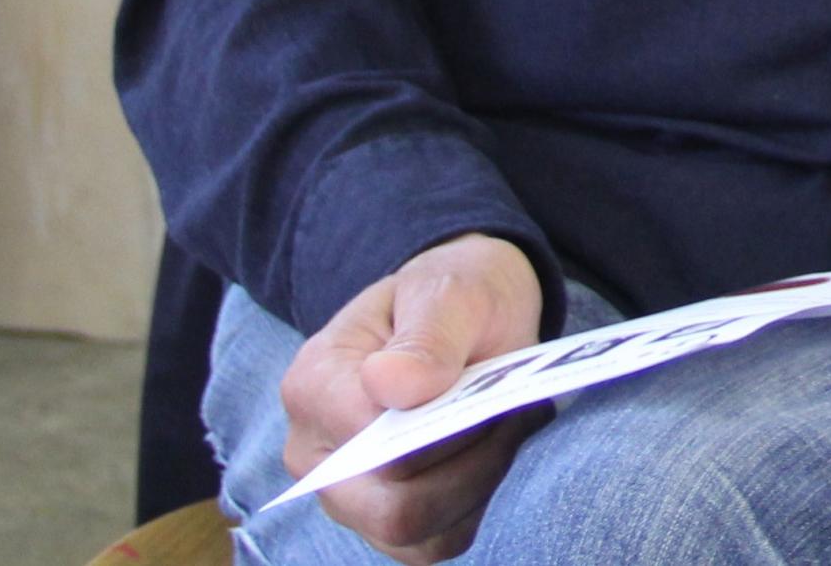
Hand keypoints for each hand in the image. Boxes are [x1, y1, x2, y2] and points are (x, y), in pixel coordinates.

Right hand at [279, 232, 547, 562]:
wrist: (459, 310)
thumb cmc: (452, 295)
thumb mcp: (452, 290)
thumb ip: (428, 336)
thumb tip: (391, 386)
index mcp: (314, 385)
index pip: (375, 448)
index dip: (447, 435)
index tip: (497, 394)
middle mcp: (313, 451)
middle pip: (392, 509)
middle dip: (473, 467)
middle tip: (517, 412)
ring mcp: (341, 493)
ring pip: (413, 535)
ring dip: (479, 486)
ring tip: (509, 425)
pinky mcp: (378, 517)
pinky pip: (430, 543)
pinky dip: (474, 506)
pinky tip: (493, 454)